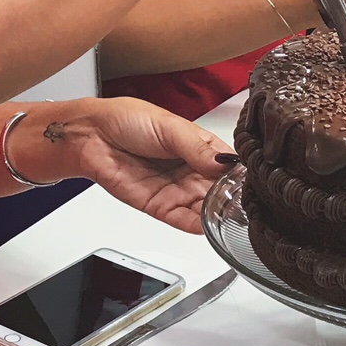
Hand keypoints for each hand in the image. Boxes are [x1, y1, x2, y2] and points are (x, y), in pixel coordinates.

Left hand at [37, 99, 229, 234]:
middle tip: (245, 203)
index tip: (253, 181)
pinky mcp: (161, 207)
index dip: (240, 174)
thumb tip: (224, 162)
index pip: (229, 165)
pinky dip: (198, 225)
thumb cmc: (126, 120)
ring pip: (206, 209)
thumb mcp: (169, 126)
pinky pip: (184, 221)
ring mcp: (177, 190)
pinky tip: (209, 225)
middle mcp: (191, 170)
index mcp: (200, 146)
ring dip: (219, 214)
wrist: (91, 136)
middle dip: (233, 198)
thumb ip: (197, 147)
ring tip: (230, 215)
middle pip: (221, 190)